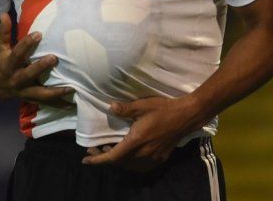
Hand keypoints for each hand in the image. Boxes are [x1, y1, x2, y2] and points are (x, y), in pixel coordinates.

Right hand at [0, 13, 73, 107]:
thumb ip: (4, 32)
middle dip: (40, 67)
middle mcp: (15, 79)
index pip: (17, 53)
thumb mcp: (0, 47)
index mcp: (8, 64)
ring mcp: (24, 91)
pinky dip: (59, 104)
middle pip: (27, 74)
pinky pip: (46, 103)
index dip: (26, 44)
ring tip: (71, 87)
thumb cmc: (2, 60)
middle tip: (54, 58)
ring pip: (39, 93)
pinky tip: (73, 104)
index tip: (39, 33)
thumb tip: (4, 14)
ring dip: (55, 92)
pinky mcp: (32, 99)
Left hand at [82, 96, 198, 171]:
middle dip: (105, 158)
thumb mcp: (142, 105)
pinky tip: (128, 155)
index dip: (97, 160)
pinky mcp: (160, 158)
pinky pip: (141, 166)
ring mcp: (153, 158)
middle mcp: (143, 154)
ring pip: (129, 166)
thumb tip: (110, 108)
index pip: (112, 157)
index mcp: (136, 141)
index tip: (85, 159)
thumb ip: (125, 109)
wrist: (187, 116)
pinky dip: (130, 163)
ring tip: (110, 150)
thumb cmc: (163, 109)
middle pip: (119, 163)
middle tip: (95, 149)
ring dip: (118, 160)